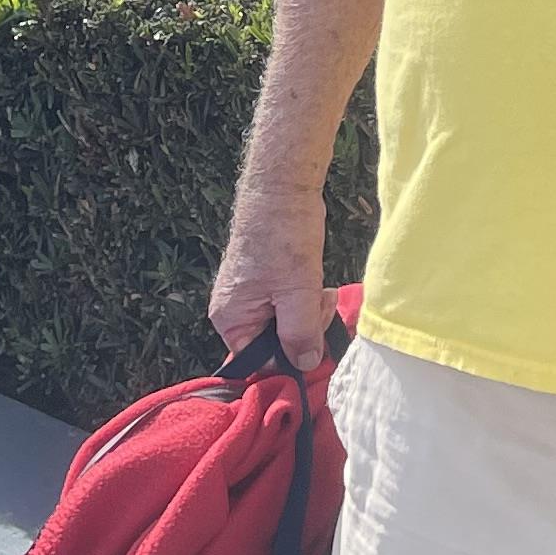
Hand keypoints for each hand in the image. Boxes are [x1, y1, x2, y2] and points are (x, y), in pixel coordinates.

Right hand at [210, 188, 330, 371]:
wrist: (283, 189)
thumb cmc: (283, 238)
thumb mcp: (297, 292)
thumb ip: (299, 334)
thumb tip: (305, 365)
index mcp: (232, 320)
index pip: (258, 361)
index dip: (289, 359)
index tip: (316, 346)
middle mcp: (237, 311)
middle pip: (275, 343)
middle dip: (305, 330)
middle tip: (323, 305)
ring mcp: (253, 295)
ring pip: (288, 323)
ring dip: (311, 312)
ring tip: (324, 290)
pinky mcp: (269, 281)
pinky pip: (291, 304)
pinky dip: (308, 298)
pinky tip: (320, 284)